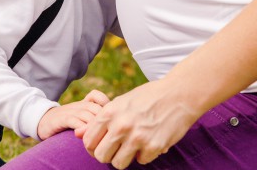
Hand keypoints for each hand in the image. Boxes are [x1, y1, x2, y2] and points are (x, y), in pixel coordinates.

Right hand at [37, 90, 109, 139]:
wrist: (42, 122)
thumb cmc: (65, 122)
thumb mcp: (79, 117)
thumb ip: (92, 118)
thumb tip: (109, 126)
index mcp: (83, 104)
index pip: (96, 96)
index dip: (105, 103)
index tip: (109, 117)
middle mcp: (77, 106)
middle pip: (96, 108)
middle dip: (104, 120)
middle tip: (108, 132)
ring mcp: (69, 111)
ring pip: (87, 115)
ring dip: (94, 126)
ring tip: (99, 137)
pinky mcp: (61, 119)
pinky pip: (74, 121)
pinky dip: (82, 128)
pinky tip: (85, 136)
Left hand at [81, 79, 200, 168]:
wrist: (178, 94)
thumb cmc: (147, 97)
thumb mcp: (120, 103)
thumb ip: (100, 120)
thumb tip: (77, 134)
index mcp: (109, 113)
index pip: (88, 141)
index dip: (93, 147)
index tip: (101, 146)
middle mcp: (120, 126)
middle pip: (101, 156)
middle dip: (108, 155)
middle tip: (116, 149)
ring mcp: (137, 138)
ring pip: (119, 163)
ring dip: (125, 157)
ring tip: (132, 146)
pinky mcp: (153, 147)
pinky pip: (141, 161)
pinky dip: (145, 154)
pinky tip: (150, 140)